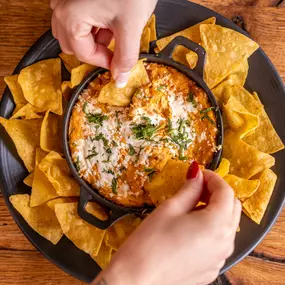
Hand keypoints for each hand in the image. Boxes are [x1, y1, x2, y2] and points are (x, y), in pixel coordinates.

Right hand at [51, 0, 157, 86]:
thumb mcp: (130, 26)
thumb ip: (125, 58)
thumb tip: (120, 80)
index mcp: (70, 18)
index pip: (84, 55)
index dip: (104, 62)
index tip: (119, 63)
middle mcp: (61, 7)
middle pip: (73, 45)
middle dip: (95, 50)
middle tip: (114, 46)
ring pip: (73, 31)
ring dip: (93, 37)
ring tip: (114, 28)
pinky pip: (76, 16)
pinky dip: (92, 23)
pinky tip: (108, 17)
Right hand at [92, 162, 240, 284]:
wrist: (137, 280)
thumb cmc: (151, 240)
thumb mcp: (171, 208)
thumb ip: (190, 188)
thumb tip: (197, 172)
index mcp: (217, 224)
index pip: (226, 192)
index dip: (213, 178)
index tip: (199, 173)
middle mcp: (226, 242)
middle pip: (232, 208)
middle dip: (217, 193)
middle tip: (196, 188)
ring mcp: (220, 258)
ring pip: (227, 226)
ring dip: (215, 211)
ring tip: (192, 207)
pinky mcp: (211, 269)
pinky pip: (219, 243)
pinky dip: (211, 229)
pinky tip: (190, 229)